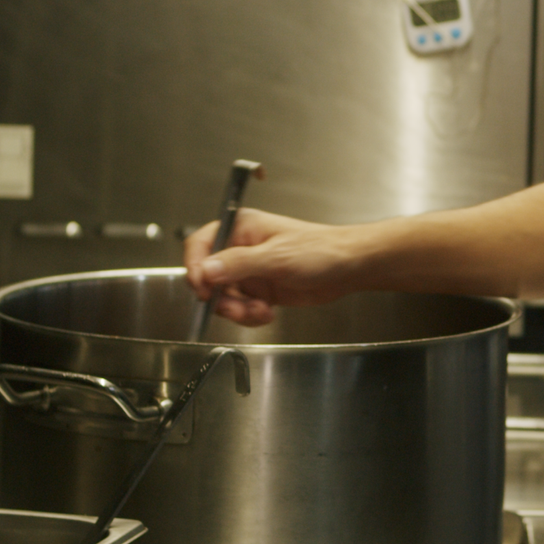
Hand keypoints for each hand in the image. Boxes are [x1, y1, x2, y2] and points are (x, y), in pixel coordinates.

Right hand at [182, 209, 374, 326]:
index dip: (195, 267)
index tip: (203, 287)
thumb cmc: (321, 250)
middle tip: (236, 308)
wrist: (348, 268)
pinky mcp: (259, 289)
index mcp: (240, 228)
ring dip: (237, 310)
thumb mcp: (276, 257)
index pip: (201, 244)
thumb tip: (206, 269)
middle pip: (209, 276)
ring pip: (223, 296)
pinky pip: (240, 307)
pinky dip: (248, 315)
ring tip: (259, 311)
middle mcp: (240, 248)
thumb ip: (239, 263)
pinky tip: (267, 313)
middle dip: (220, 297)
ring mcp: (249, 270)